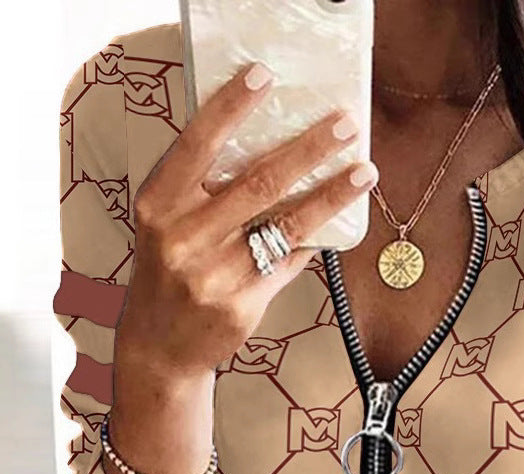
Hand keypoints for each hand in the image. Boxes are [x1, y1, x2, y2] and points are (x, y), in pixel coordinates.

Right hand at [116, 59, 378, 379]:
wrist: (159, 346)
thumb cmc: (168, 272)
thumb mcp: (167, 224)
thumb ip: (203, 191)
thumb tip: (272, 147)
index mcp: (159, 205)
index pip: (196, 145)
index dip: (231, 108)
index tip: (265, 76)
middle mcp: (182, 237)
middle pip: (258, 182)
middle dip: (308, 149)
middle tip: (345, 124)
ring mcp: (214, 275)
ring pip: (285, 225)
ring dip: (330, 195)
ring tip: (364, 172)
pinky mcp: (241, 306)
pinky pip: (288, 263)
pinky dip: (312, 242)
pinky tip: (339, 224)